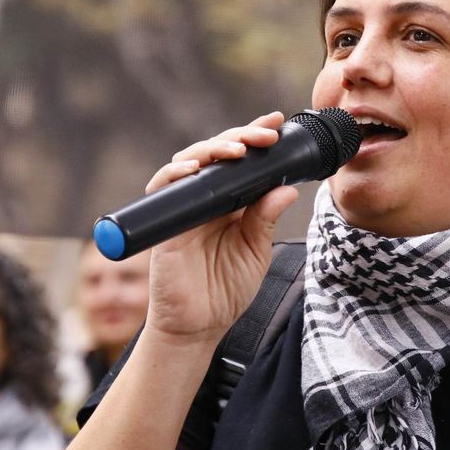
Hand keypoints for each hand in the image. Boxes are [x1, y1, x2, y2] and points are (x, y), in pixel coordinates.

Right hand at [143, 112, 300, 344]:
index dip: (253, 138)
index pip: (242, 162)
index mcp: (231, 203)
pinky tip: (193, 167)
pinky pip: (163, 189)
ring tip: (237, 150)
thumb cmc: (226, 291)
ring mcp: (184, 209)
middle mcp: (206, 200)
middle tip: (264, 136)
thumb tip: (287, 187)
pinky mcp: (165, 223)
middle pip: (217, 154)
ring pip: (190, 162)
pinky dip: (175, 173)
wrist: (198, 328)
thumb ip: (265, 220)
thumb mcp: (255, 252)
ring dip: (212, 150)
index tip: (275, 122)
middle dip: (240, 138)